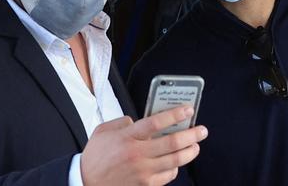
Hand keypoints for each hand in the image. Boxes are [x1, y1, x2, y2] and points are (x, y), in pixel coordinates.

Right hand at [80, 106, 207, 185]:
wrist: (85, 183)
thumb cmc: (95, 156)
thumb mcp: (103, 131)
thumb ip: (123, 122)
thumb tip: (138, 120)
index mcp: (127, 137)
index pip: (156, 122)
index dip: (175, 114)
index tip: (188, 109)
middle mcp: (137, 154)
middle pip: (172, 143)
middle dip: (192, 135)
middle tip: (202, 130)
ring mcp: (142, 171)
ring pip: (175, 161)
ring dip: (190, 152)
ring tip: (196, 145)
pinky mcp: (144, 185)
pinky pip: (168, 176)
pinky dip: (176, 168)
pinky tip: (178, 162)